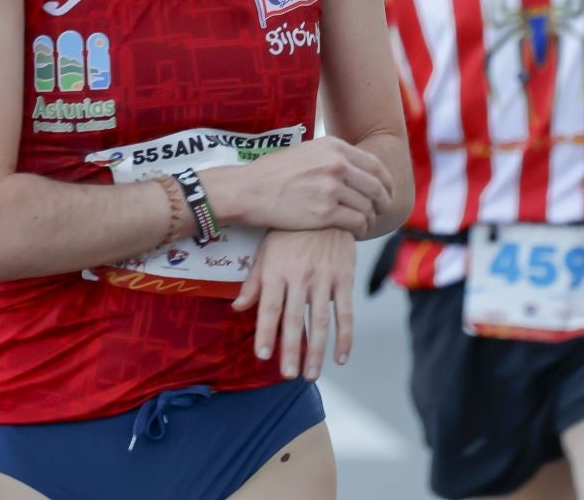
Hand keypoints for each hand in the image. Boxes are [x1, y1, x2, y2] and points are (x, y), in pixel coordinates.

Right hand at [203, 137, 393, 234]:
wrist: (249, 190)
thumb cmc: (275, 173)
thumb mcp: (307, 152)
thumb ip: (333, 157)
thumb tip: (358, 167)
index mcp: (334, 147)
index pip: (375, 165)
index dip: (386, 182)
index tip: (387, 192)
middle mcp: (336, 165)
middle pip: (376, 187)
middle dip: (383, 202)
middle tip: (381, 211)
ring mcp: (331, 188)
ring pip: (368, 206)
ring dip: (370, 217)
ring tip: (364, 222)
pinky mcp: (325, 212)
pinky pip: (357, 222)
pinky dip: (361, 229)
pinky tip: (355, 231)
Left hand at [232, 229, 355, 379]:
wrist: (324, 208)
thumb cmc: (289, 233)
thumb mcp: (266, 251)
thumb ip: (254, 282)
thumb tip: (238, 308)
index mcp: (277, 270)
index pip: (270, 307)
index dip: (267, 332)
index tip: (263, 356)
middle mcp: (300, 275)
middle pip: (294, 318)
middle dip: (291, 349)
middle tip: (288, 374)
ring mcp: (324, 277)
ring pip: (320, 320)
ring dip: (316, 350)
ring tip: (311, 374)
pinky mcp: (345, 278)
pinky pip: (345, 312)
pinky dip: (345, 337)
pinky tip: (341, 357)